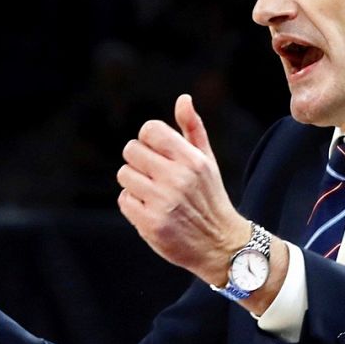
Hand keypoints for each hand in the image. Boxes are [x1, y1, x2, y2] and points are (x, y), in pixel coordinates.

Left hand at [117, 94, 250, 284]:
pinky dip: (132, 203)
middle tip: (152, 175)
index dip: (147, 139)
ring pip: (124, 175)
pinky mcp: (151, 223)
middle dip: (138, 161)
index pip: (149, 130)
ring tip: (152, 193)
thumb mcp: (207, 162)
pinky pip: (124, 199)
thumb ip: (193, 129)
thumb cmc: (209, 198)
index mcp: (192, 159)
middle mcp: (178, 178)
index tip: (156, 153)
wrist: (220, 244)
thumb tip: (183, 99)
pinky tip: (150, 209)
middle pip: (131, 150)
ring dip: (134, 183)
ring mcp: (163, 202)